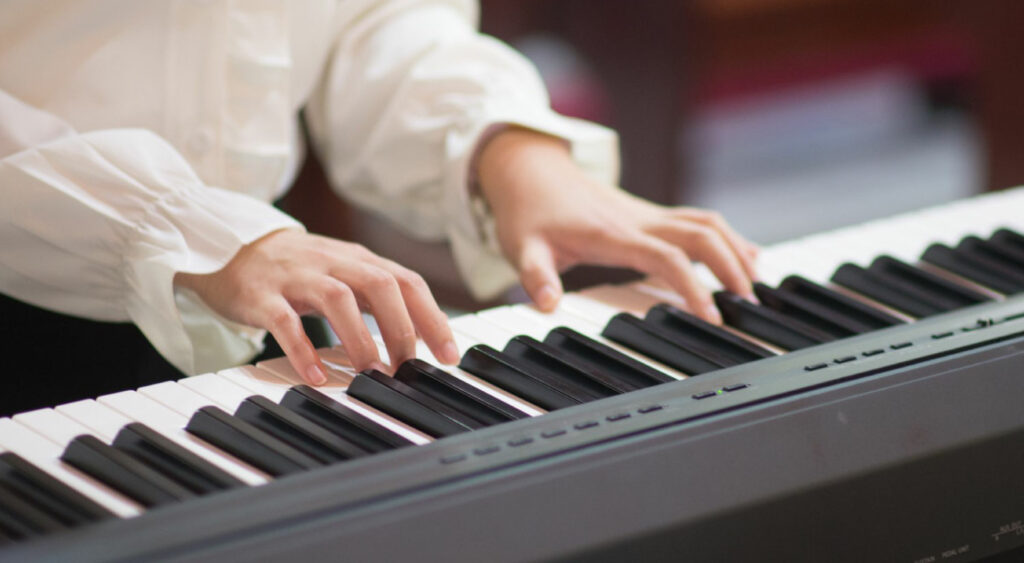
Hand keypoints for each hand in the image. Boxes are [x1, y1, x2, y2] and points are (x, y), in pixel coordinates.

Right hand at [174, 230, 458, 384]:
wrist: (229, 246)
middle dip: (401, 328)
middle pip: (380, 285)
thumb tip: (420, 337)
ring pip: (337, 299)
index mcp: (358, 260)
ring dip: (360, 338)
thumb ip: (378, 300)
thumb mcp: (343, 274)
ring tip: (372, 373)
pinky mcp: (262, 295)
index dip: (432, 317)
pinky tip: (315, 376)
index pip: (407, 282)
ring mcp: (297, 276)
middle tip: (409, 368)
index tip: (449, 355)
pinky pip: (285, 321)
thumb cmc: (297, 269)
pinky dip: (303, 349)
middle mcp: (333, 262)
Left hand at [477, 128, 758, 323]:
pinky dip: (726, 237)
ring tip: (756, 285)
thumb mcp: (522, 246)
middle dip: (732, 267)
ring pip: (707, 222)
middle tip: (750, 305)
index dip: (693, 286)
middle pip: (702, 234)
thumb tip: (548, 305)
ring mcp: (648, 214)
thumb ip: (536, 276)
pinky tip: (744, 255)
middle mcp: (639, 219)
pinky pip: (699, 220)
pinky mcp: (650, 214)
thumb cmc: (529, 212)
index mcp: (613, 233)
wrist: (531, 171)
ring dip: (735, 249)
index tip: (712, 316)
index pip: (667, 257)